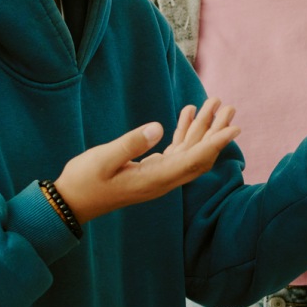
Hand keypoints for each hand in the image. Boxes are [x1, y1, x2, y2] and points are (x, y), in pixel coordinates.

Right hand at [55, 98, 239, 222]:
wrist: (71, 203)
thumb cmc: (84, 181)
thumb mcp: (103, 159)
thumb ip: (131, 144)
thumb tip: (158, 128)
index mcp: (155, 179)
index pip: (193, 160)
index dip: (215, 143)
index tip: (234, 128)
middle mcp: (163, 180)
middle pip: (199, 156)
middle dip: (216, 132)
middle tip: (229, 107)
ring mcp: (158, 177)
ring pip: (190, 152)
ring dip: (203, 128)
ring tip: (215, 104)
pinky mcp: (151, 171)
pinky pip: (176, 151)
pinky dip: (184, 132)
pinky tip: (188, 113)